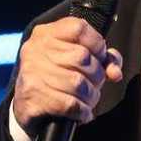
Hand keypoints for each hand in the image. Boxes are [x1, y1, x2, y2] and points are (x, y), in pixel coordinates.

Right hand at [12, 17, 123, 134]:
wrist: (26, 106)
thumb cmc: (55, 79)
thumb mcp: (74, 60)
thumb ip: (101, 59)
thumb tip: (114, 72)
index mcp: (46, 34)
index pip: (79, 28)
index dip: (97, 45)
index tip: (98, 58)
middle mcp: (35, 49)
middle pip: (82, 57)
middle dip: (96, 76)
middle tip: (93, 85)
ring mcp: (31, 72)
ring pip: (78, 83)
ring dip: (91, 97)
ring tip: (88, 100)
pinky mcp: (32, 96)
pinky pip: (70, 104)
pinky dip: (82, 111)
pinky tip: (82, 112)